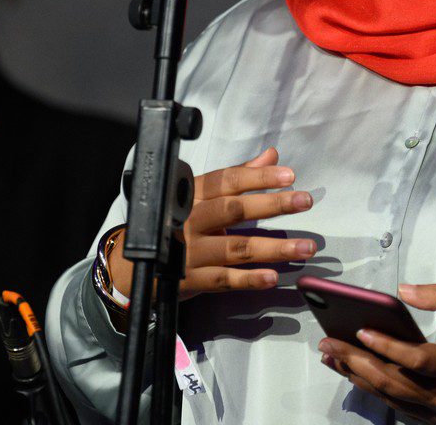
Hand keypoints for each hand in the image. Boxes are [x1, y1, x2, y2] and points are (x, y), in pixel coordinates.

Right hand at [109, 147, 316, 299]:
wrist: (131, 266)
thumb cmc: (172, 223)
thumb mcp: (198, 195)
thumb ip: (237, 176)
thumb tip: (271, 155)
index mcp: (192, 194)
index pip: (227, 180)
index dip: (258, 177)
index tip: (289, 175)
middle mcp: (189, 219)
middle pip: (233, 210)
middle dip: (271, 206)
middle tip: (305, 201)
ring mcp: (189, 251)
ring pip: (236, 248)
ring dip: (273, 248)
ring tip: (305, 247)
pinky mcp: (189, 279)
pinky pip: (223, 280)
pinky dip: (249, 279)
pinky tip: (272, 277)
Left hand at [318, 284, 435, 424]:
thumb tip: (402, 290)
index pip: (418, 359)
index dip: (388, 347)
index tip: (360, 331)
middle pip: (394, 382)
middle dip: (356, 362)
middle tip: (327, 343)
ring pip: (391, 398)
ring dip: (358, 376)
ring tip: (331, 357)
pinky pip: (400, 405)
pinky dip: (374, 388)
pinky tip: (355, 373)